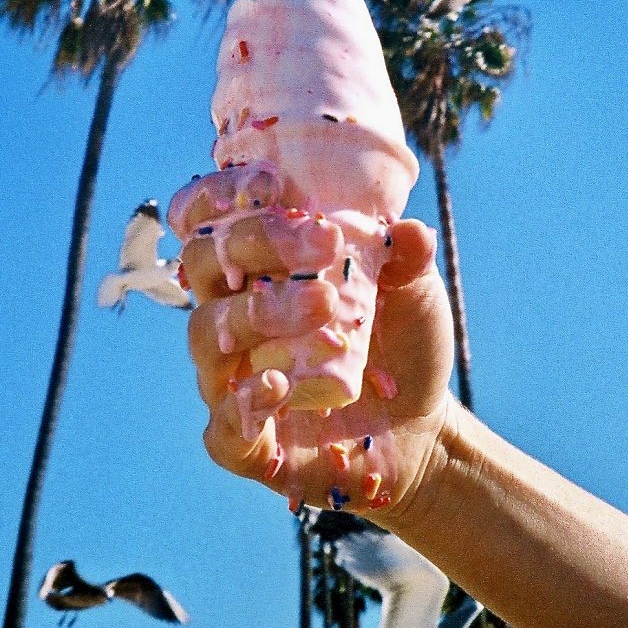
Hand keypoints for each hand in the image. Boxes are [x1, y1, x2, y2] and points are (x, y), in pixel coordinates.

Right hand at [174, 166, 455, 519]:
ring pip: (209, 335)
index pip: (211, 222)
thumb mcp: (413, 295)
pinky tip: (277, 384)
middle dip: (258, 242)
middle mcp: (231, 319)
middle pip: (206, 265)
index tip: (268, 183)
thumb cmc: (402, 348)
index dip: (219, 196)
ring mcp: (230, 382)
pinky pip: (222, 426)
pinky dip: (244, 403)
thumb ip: (406, 261)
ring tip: (322, 305)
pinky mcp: (245, 444)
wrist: (421, 430)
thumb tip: (410, 230)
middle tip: (324, 243)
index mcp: (257, 272)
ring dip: (260, 312)